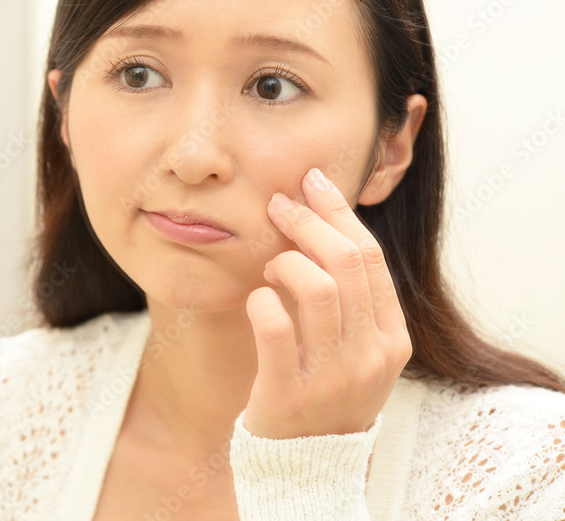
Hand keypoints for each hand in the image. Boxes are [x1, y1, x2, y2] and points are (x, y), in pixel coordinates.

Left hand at [241, 166, 412, 439]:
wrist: (305, 467)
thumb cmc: (322, 393)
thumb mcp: (354, 349)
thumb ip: (349, 297)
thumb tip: (322, 218)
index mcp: (392, 339)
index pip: (370, 257)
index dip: (339, 212)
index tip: (312, 181)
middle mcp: (371, 357)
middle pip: (346, 262)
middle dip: (309, 221)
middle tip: (278, 205)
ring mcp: (333, 378)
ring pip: (317, 288)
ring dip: (285, 261)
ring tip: (269, 265)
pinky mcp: (289, 394)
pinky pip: (274, 327)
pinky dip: (260, 301)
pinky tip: (256, 300)